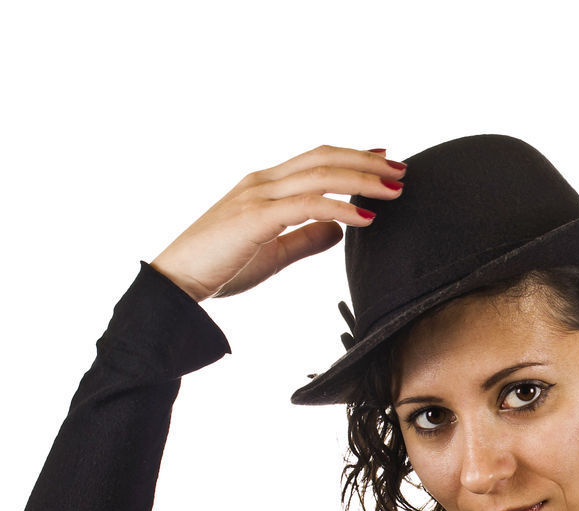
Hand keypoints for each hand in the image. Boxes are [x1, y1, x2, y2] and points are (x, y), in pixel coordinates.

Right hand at [149, 144, 406, 301]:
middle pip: (323, 158)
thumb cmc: (219, 269)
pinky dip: (341, 207)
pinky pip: (308, 205)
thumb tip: (338, 230)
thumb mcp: (273, 253)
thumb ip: (305, 238)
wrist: (177, 284)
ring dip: (362, 180)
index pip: (315, 161)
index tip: (383, 159)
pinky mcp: (257, 217)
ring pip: (320, 175)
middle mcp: (261, 182)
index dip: (352, 157)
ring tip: (394, 190)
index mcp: (263, 187)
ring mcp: (258, 196)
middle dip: (366, 162)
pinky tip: (366, 216)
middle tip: (401, 170)